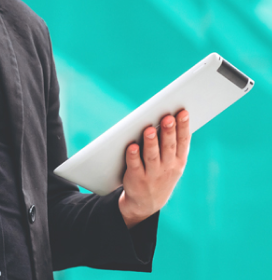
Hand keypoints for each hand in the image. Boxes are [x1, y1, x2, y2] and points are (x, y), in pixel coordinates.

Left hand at [118, 110, 190, 227]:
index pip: (182, 142)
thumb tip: (172, 116)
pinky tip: (132, 146)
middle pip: (168, 147)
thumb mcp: (172, 163)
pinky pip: (135, 165)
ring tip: (149, 129)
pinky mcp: (136, 178)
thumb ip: (173, 143)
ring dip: (151, 142)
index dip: (183, 127)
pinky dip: (133, 156)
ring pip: (151, 156)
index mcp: (178, 161)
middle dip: (168, 132)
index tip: (183, 112)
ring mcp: (152, 174)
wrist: (146, 203)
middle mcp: (167, 167)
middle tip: (167, 117)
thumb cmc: (160, 174)